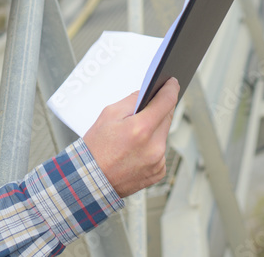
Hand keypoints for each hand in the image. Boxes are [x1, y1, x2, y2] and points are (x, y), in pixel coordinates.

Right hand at [84, 78, 178, 197]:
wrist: (91, 180)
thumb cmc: (96, 148)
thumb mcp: (108, 114)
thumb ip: (132, 100)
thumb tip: (148, 94)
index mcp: (141, 129)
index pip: (166, 101)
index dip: (170, 88)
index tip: (172, 83)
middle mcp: (154, 146)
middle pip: (167, 117)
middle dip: (158, 110)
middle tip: (146, 108)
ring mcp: (158, 161)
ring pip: (163, 134)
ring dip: (154, 129)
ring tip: (135, 133)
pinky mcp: (159, 172)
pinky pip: (160, 151)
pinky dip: (152, 146)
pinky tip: (136, 149)